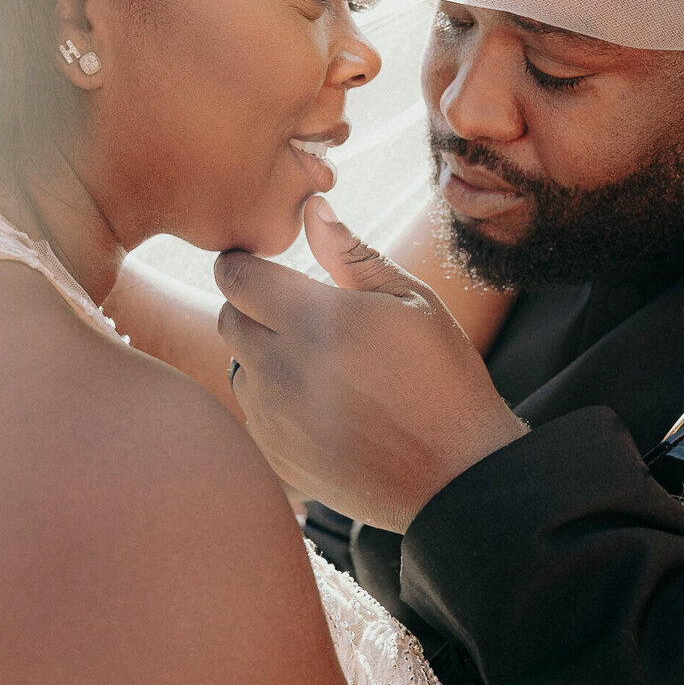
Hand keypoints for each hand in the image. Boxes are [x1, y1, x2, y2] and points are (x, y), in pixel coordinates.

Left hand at [215, 198, 527, 531]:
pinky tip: (320, 406)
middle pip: (228, 319)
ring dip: (261, 356)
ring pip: (237, 367)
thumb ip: (352, 254)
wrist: (455, 476)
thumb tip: (312, 208)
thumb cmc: (442, 379)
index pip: (235, 275)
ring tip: (317, 364)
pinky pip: (251, 414)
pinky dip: (272, 402)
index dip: (244, 263)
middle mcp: (279, 369)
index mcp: (312, 320)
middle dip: (252, 306)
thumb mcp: (411, 302)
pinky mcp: (275, 457)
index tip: (264, 265)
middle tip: (299, 313)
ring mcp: (272, 419)